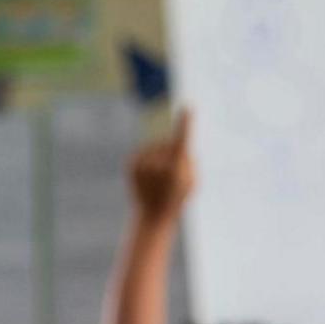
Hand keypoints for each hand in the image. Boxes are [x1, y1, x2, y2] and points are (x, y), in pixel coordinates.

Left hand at [129, 109, 193, 224]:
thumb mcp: (193, 182)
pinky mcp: (131, 163)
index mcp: (175, 170)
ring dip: (162, 156)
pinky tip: (150, 176)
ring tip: (160, 178)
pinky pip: (145, 151)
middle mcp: (157, 165)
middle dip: (175, 153)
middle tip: (173, 175)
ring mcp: (142, 164)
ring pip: (157, 147)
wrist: (152, 215)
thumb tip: (180, 143)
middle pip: (170, 145)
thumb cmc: (177, 199)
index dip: (186, 124)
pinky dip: (150, 159)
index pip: (181, 141)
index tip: (188, 108)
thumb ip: (190, 160)